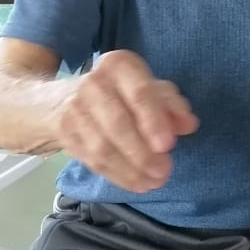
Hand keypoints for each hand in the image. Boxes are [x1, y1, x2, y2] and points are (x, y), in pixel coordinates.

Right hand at [55, 50, 197, 191]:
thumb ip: (172, 105)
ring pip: (103, 147)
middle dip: (143, 153)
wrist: (61, 99)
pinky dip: (117, 176)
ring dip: (131, 170)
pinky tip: (136, 184)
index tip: (167, 145)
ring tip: (154, 182)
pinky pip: (93, 160)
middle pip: (118, 123)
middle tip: (164, 171)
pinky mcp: (64, 133)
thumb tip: (188, 124)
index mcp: (119, 65)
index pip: (139, 93)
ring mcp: (74, 108)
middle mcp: (93, 83)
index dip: (153, 120)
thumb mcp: (149, 89)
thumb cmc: (120, 93)